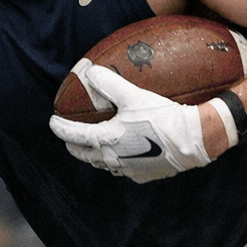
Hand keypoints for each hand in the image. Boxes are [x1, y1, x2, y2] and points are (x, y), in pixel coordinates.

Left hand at [48, 61, 210, 183]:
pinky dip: (119, 162)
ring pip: (104, 164)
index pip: (74, 135)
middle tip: (70, 140)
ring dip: (95, 156)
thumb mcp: (134, 95)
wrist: (193, 140)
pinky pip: (125, 170)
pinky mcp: (145, 175)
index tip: (53, 122)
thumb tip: (90, 72)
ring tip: (94, 147)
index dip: (60, 128)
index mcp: (106, 140)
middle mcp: (113, 158)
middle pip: (85, 155)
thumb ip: (110, 83)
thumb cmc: (162, 117)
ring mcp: (128, 170)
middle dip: (74, 147)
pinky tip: (125, 155)